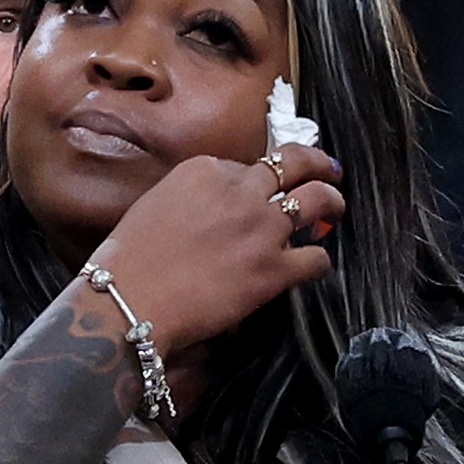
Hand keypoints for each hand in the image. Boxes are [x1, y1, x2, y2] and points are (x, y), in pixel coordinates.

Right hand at [86, 145, 344, 355]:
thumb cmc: (128, 261)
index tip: (260, 190)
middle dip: (317, 162)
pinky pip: (316, 258)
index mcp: (204, 170)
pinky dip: (319, 261)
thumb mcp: (155, 206)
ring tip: (335, 209)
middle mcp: (239, 190)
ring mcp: (262, 227)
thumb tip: (212, 212)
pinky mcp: (274, 269)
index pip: (246, 165)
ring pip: (317, 199)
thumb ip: (192, 199)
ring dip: (331, 202)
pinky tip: (313, 266)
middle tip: (329, 168)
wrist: (129, 301)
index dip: (256, 180)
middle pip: (293, 163)